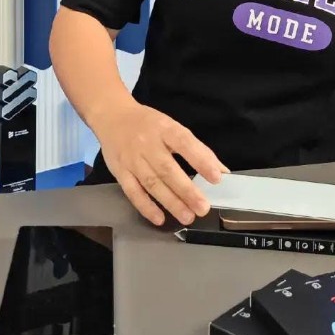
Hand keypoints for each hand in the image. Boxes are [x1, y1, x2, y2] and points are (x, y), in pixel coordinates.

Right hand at [93, 100, 228, 227]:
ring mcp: (132, 159)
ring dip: (170, 202)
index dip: (201, 160)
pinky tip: (159, 218)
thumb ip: (197, 149)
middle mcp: (148, 144)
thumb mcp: (173, 128)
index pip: (184, 143)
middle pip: (167, 169)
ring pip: (152, 183)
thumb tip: (222, 171)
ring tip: (187, 217)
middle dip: (186, 190)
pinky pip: (133, 192)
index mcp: (165, 128)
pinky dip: (146, 207)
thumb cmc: (149, 124)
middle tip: (203, 208)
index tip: (217, 177)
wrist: (112, 116)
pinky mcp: (120, 172)